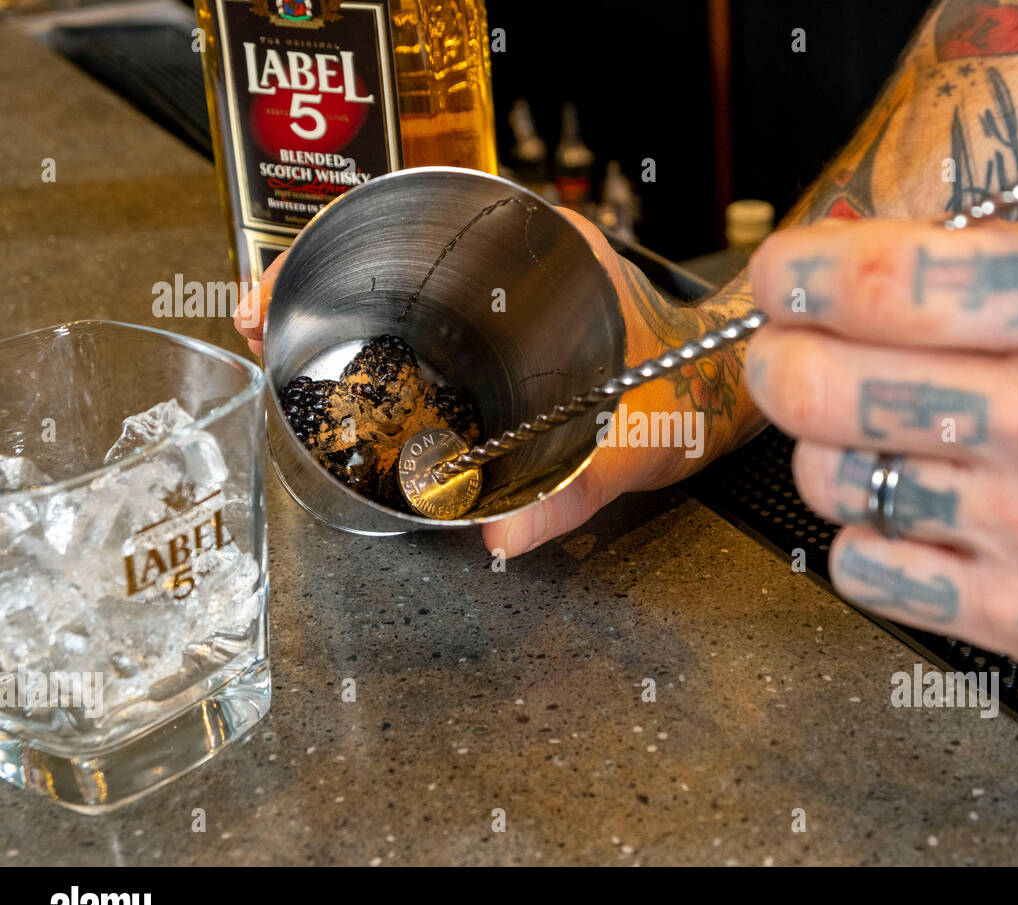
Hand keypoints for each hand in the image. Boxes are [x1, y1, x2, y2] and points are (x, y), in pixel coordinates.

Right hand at [232, 210, 759, 555]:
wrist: (721, 385)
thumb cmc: (689, 388)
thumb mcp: (637, 438)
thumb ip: (575, 494)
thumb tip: (502, 537)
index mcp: (544, 255)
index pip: (421, 222)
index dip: (339, 249)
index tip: (287, 281)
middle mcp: (515, 262)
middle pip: (391, 254)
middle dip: (318, 282)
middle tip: (265, 324)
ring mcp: (501, 291)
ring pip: (401, 287)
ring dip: (339, 311)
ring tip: (283, 344)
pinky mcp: (498, 326)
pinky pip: (425, 322)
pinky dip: (380, 341)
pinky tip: (346, 374)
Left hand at [747, 217, 1017, 682]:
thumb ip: (988, 263)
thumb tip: (841, 262)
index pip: (892, 284)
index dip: (800, 276)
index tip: (778, 277)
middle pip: (830, 389)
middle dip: (778, 362)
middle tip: (784, 354)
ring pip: (832, 480)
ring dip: (828, 450)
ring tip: (878, 436)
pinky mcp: (1016, 616)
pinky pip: (861, 567)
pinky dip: (866, 532)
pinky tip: (915, 510)